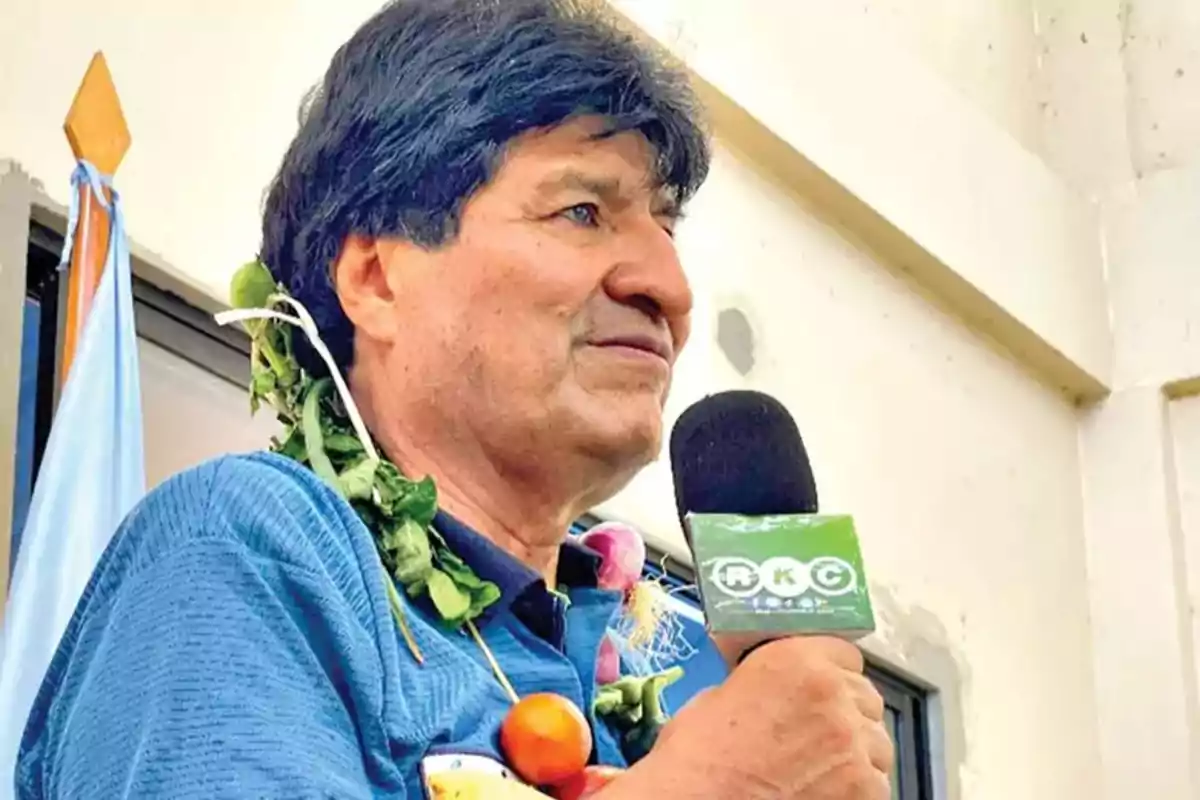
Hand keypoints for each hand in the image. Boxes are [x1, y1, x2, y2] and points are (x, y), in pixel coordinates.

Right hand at [606, 637, 893, 799]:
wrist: (697, 798)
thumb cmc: (699, 756)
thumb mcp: (722, 695)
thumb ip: (766, 683)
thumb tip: (776, 693)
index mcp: (797, 660)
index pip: (845, 655)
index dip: (833, 675)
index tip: (824, 691)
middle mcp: (833, 693)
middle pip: (866, 698)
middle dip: (847, 714)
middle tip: (820, 735)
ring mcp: (853, 742)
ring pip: (877, 742)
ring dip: (857, 753)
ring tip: (824, 770)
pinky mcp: (864, 788)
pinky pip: (878, 782)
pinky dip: (859, 789)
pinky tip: (828, 792)